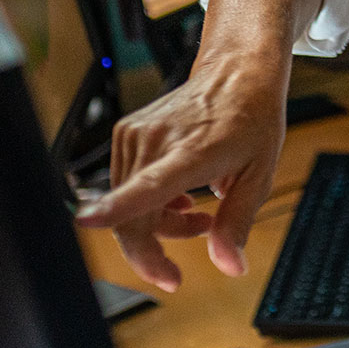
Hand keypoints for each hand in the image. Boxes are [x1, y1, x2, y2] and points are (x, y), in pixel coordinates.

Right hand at [73, 49, 286, 290]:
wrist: (238, 74)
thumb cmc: (251, 120)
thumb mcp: (259, 176)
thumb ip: (236, 223)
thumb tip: (229, 265)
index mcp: (192, 152)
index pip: (149, 183)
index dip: (117, 207)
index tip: (89, 221)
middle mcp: (157, 141)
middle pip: (130, 216)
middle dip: (149, 254)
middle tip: (173, 273)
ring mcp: (137, 135)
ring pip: (127, 207)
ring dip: (158, 226)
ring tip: (199, 220)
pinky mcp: (127, 133)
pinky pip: (127, 187)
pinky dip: (149, 204)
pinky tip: (179, 200)